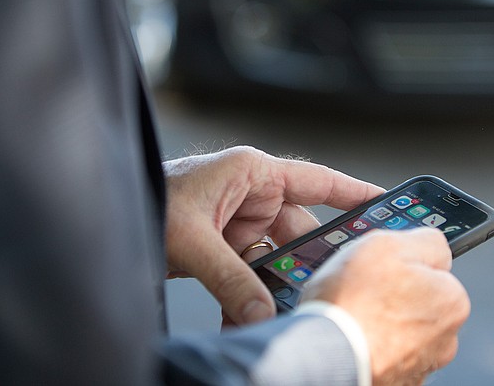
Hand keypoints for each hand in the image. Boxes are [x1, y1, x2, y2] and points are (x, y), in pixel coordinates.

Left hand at [163, 146, 383, 325]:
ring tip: (277, 315)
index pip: (318, 181)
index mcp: (251, 173)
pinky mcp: (222, 247)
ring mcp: (237, 223)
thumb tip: (262, 315)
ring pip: (273, 260)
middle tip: (325, 292)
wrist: (104, 212)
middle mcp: (250, 195)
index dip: (355, 194)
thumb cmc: (147, 198)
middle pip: (297, 234)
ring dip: (273, 290)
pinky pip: (249, 274)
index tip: (388, 205)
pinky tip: (247, 320)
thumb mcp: (191, 238)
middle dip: (306, 267)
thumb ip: (230, 278)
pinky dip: (249, 298)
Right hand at [302, 228, 469, 385]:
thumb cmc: (352, 304)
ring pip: (401, 330)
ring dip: (382, 323)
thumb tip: (435, 243)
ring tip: (355, 317)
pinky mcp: (396, 383)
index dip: (404, 265)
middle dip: (395, 296)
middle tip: (364, 292)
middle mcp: (445, 339)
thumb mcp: (387, 244)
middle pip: (418, 302)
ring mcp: (421, 365)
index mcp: (451, 301)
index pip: (434, 270)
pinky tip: (354, 338)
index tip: (384, 269)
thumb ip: (424, 240)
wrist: (323, 357)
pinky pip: (386, 354)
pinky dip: (372, 347)